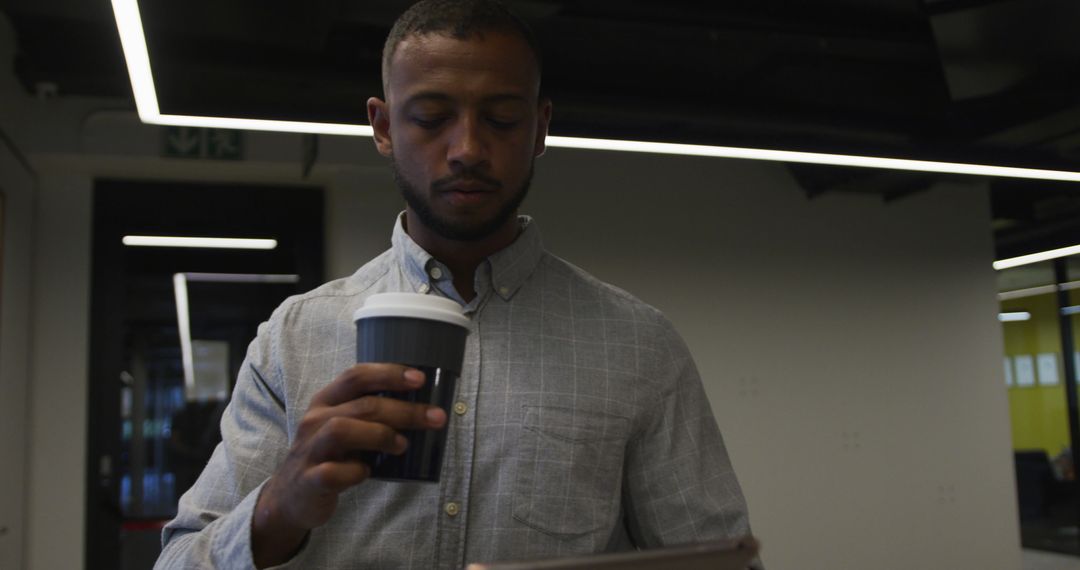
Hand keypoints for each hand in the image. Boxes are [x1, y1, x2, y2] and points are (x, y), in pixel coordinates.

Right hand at [251, 363, 446, 567]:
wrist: (291, 497)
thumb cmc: (330, 456)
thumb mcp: (344, 427)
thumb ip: (371, 415)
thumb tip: (422, 408)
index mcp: (325, 401)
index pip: (356, 376)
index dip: (389, 374)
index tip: (420, 379)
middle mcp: (314, 420)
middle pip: (362, 405)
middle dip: (404, 410)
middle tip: (435, 417)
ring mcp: (309, 450)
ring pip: (342, 430)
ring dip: (380, 435)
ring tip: (403, 445)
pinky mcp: (308, 480)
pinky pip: (332, 472)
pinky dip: (355, 472)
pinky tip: (367, 473)